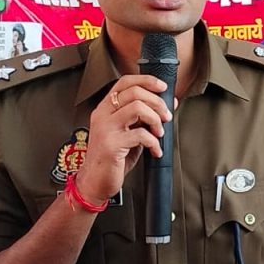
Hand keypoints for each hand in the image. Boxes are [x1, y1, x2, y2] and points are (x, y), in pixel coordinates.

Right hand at [74, 75, 173, 203]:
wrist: (95, 182)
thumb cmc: (112, 158)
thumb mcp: (129, 133)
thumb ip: (144, 118)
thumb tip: (167, 105)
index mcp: (105, 109)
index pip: (124, 82)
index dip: (146, 80)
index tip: (162, 87)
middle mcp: (103, 115)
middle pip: (134, 92)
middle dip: (157, 102)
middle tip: (166, 115)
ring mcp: (106, 129)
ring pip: (137, 108)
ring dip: (155, 119)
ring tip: (159, 132)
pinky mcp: (111, 145)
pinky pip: (140, 134)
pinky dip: (154, 142)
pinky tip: (155, 150)